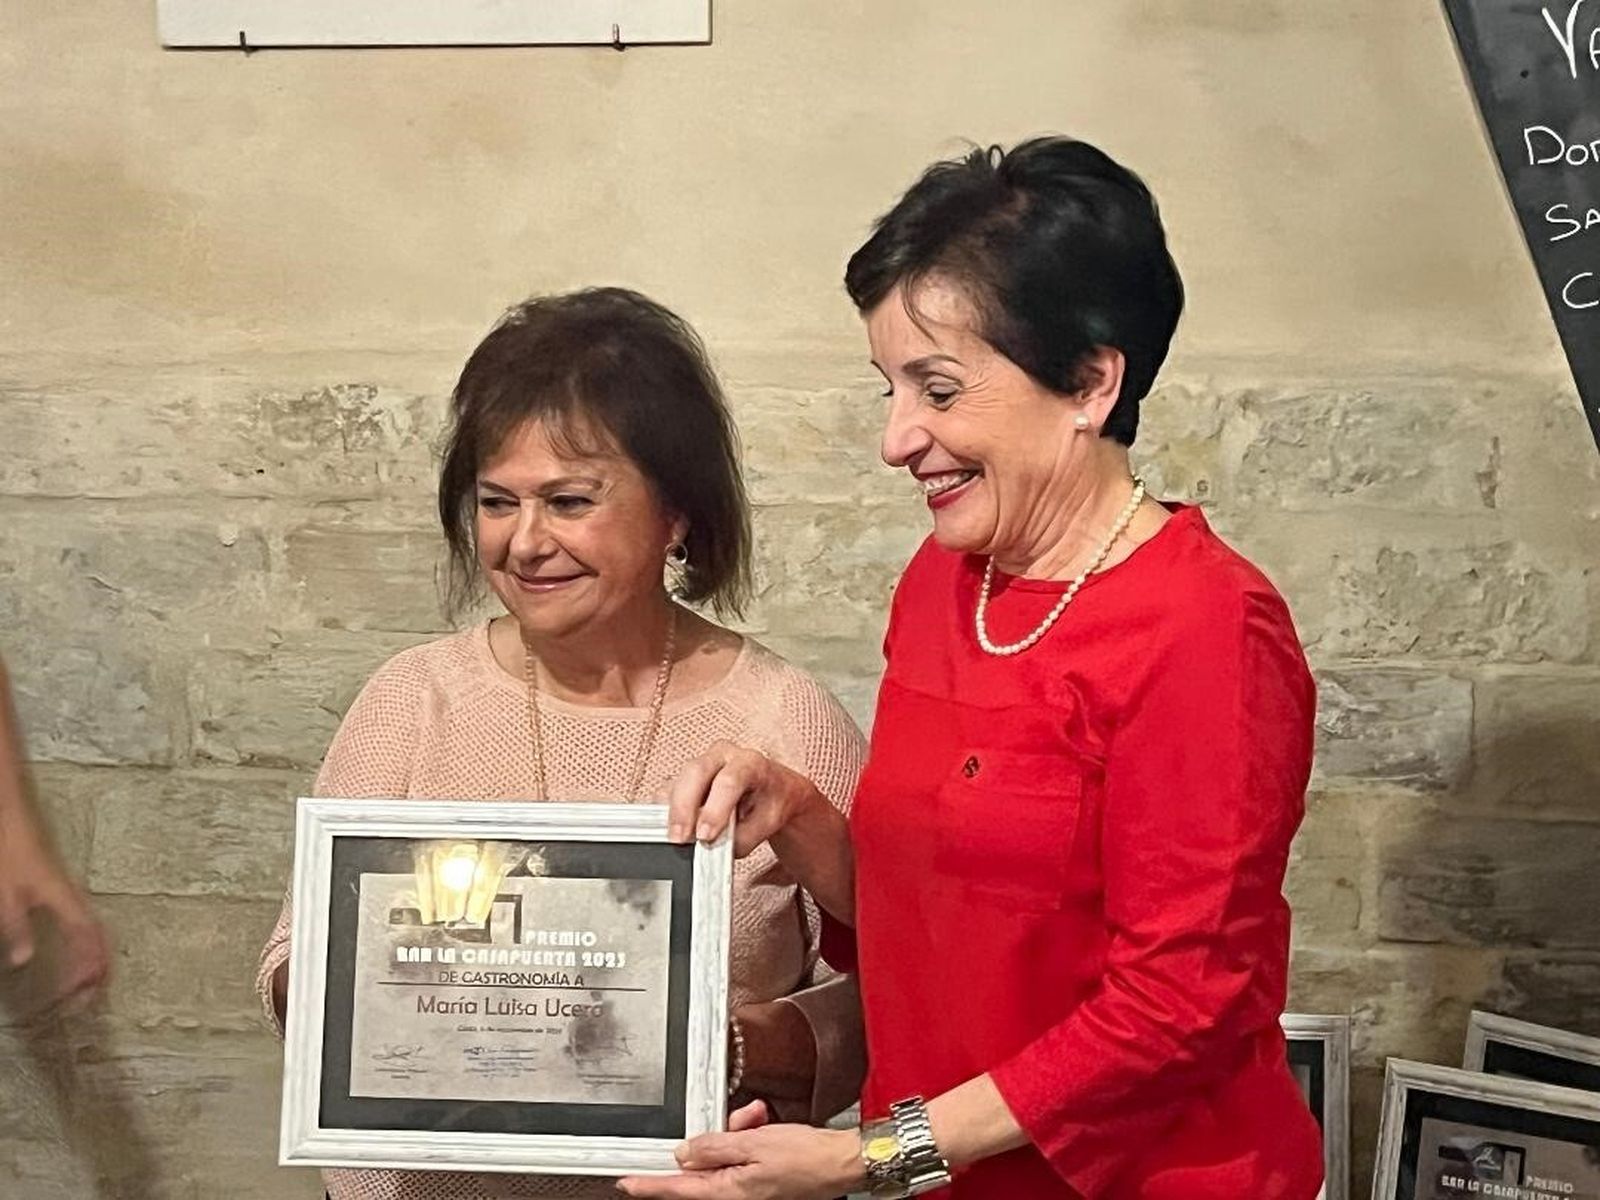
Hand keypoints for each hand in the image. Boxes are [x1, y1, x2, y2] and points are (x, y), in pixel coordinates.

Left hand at [0, 821, 109, 1015]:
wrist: (11, 817)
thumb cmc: (11, 853)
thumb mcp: (7, 895)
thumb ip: (17, 928)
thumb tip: (24, 961)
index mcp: (65, 901)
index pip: (89, 939)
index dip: (91, 967)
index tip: (85, 993)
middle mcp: (73, 899)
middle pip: (99, 936)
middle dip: (99, 968)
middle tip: (90, 997)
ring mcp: (68, 895)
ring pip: (93, 930)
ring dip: (94, 957)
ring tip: (87, 982)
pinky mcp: (59, 892)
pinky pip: (83, 923)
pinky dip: (85, 944)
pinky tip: (73, 953)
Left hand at [616, 1107, 863, 1199]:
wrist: (838, 1162)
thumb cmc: (805, 1159)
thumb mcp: (756, 1145)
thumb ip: (715, 1147)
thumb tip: (685, 1153)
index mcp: (727, 1191)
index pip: (676, 1187)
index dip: (648, 1184)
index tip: (625, 1182)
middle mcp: (732, 1192)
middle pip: (701, 1163)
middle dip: (715, 1136)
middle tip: (740, 1122)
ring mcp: (745, 1185)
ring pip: (722, 1152)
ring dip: (736, 1131)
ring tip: (759, 1119)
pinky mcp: (757, 1176)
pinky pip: (739, 1152)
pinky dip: (749, 1135)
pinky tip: (764, 1123)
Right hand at [664, 741, 818, 856]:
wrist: (772, 790)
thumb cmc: (771, 801)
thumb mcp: (769, 822)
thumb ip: (743, 836)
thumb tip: (714, 848)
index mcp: (749, 762)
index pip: (729, 780)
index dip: (714, 809)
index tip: (705, 835)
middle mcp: (723, 756)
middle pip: (696, 772)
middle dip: (684, 807)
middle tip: (680, 838)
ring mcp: (701, 763)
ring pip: (678, 780)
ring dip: (672, 811)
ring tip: (674, 839)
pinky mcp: (685, 777)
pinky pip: (668, 790)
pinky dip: (665, 811)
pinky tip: (669, 829)